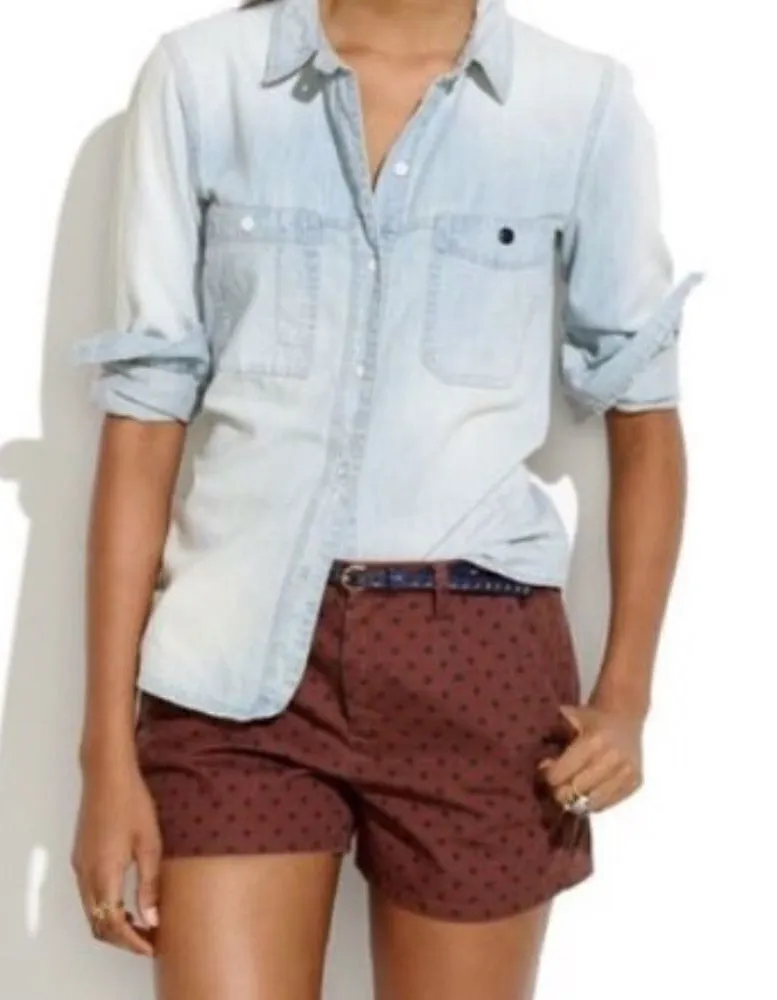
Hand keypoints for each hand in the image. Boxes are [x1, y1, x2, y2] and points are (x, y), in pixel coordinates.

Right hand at [71, 757, 161, 955]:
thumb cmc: (133, 803)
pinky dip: (105, 907)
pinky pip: (89, 895)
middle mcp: (86, 875)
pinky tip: (126, 901)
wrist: (107, 774)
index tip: (152, 945)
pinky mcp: (80, 857)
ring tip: (142, 923)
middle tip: (149, 939)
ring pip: (91, 910)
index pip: (112, 925)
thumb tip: (151, 919)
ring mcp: (80, 866)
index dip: (131, 941)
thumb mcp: (150, 844)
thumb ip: (149, 884)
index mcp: (104, 874)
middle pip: (98, 923)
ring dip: (112, 923)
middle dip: (122, 938)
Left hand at [538, 698, 644, 812]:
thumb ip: (551, 737)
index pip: (561, 774)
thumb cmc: (590, 718)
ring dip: (576, 799)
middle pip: (575, 792)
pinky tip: (587, 789)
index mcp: (593, 742)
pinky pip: (608, 804)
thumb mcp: (568, 719)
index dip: (547, 776)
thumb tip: (540, 764)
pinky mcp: (635, 782)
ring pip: (591, 802)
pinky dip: (593, 801)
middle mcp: (612, 759)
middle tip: (555, 783)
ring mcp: (626, 772)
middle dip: (559, 790)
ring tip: (570, 788)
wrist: (624, 714)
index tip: (544, 769)